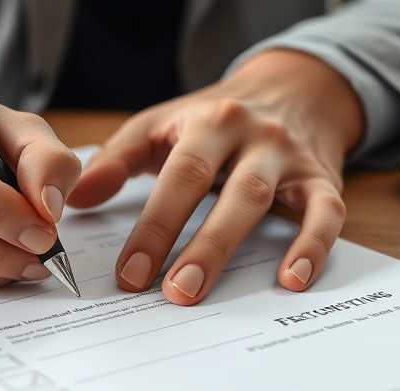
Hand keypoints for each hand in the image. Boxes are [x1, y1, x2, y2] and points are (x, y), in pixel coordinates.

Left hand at [69, 49, 364, 304]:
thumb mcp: (162, 125)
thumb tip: (73, 202)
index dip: (153, 227)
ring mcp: (287, 156)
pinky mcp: (323, 178)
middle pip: (219, 189)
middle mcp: (249, 134)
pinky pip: (326, 213)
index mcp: (205, 121)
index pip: (177, 175)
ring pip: (260, 201)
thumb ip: (117, 161)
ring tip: (203, 294)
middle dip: (193, 244)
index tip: (129, 274)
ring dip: (229, 249)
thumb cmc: (213, 119)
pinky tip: (292, 280)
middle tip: (170, 293)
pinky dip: (313, 246)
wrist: (292, 89)